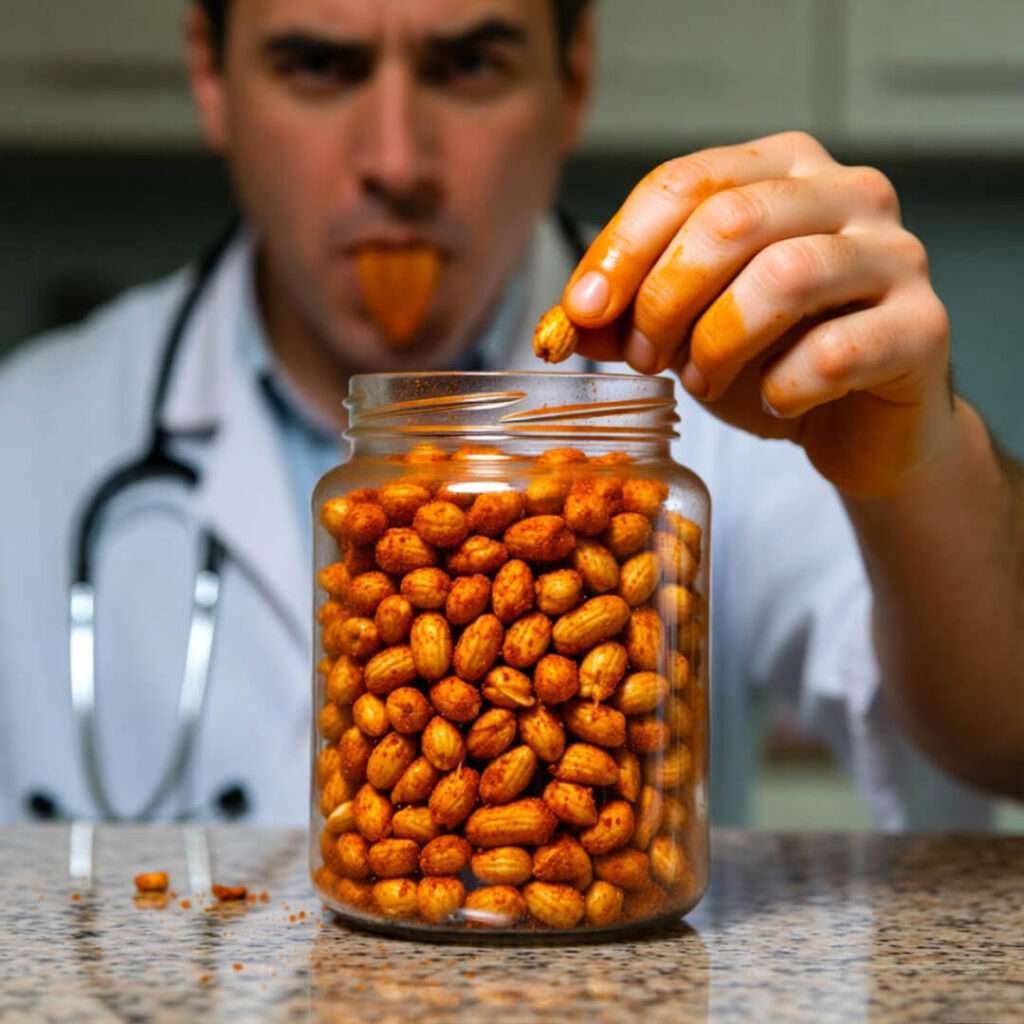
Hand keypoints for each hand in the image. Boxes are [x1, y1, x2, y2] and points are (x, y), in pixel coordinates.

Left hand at [563, 131, 952, 498]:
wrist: (861, 424)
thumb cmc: (773, 360)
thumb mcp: (685, 332)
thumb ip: (627, 318)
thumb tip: (564, 323)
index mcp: (783, 171)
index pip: (686, 182)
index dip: (620, 248)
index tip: (579, 311)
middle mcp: (848, 194)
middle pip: (730, 220)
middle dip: (663, 298)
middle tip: (644, 359)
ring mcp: (894, 257)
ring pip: (784, 276)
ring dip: (717, 343)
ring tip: (700, 381)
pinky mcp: (922, 327)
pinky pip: (835, 350)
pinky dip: (783, 387)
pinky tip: (774, 402)